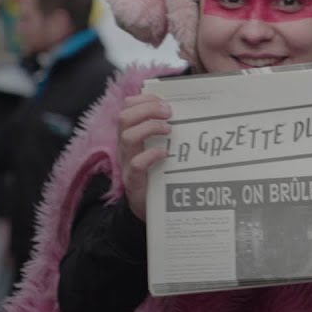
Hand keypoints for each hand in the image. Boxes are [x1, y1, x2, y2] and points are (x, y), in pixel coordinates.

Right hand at [118, 94, 170, 220]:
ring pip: (126, 137)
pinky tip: (164, 154)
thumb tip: (187, 113)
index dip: (143, 100)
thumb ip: (168, 133)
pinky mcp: (134, 182)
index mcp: (132, 136)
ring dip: (149, 128)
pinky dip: (150, 155)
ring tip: (168, 130)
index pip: (128, 109)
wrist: (151, 211)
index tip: (163, 101)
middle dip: (147, 109)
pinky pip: (135, 164)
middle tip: (168, 112)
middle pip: (124, 118)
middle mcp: (127, 148)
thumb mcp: (162, 150)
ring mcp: (128, 164)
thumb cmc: (160, 175)